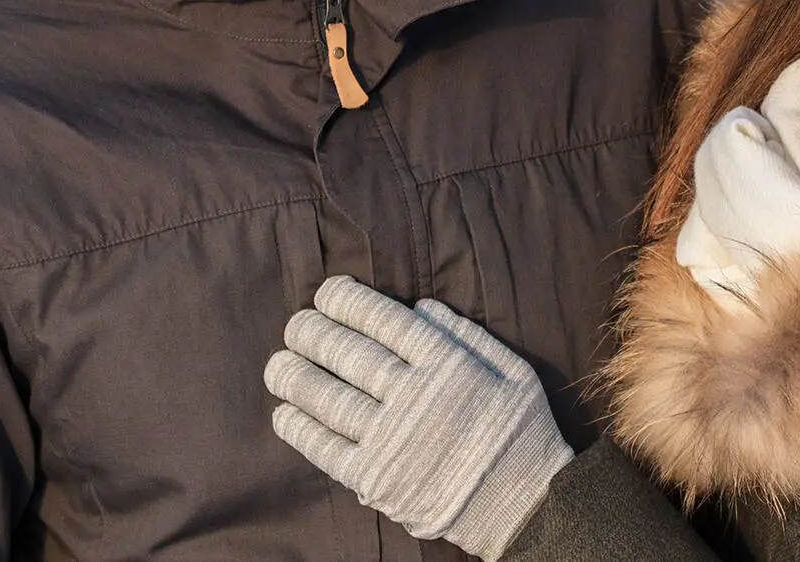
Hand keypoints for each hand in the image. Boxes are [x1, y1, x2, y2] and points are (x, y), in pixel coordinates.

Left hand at [264, 276, 571, 561]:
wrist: (521, 505)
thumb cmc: (520, 433)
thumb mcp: (515, 372)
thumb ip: (470, 336)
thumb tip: (420, 306)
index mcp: (448, 365)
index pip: (383, 320)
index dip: (347, 302)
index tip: (326, 294)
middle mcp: (413, 396)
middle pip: (347, 354)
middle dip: (312, 333)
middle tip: (296, 325)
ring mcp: (389, 439)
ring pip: (327, 397)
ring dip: (294, 376)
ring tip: (278, 364)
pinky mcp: (374, 478)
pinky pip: (325, 447)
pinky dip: (299, 428)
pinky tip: (285, 413)